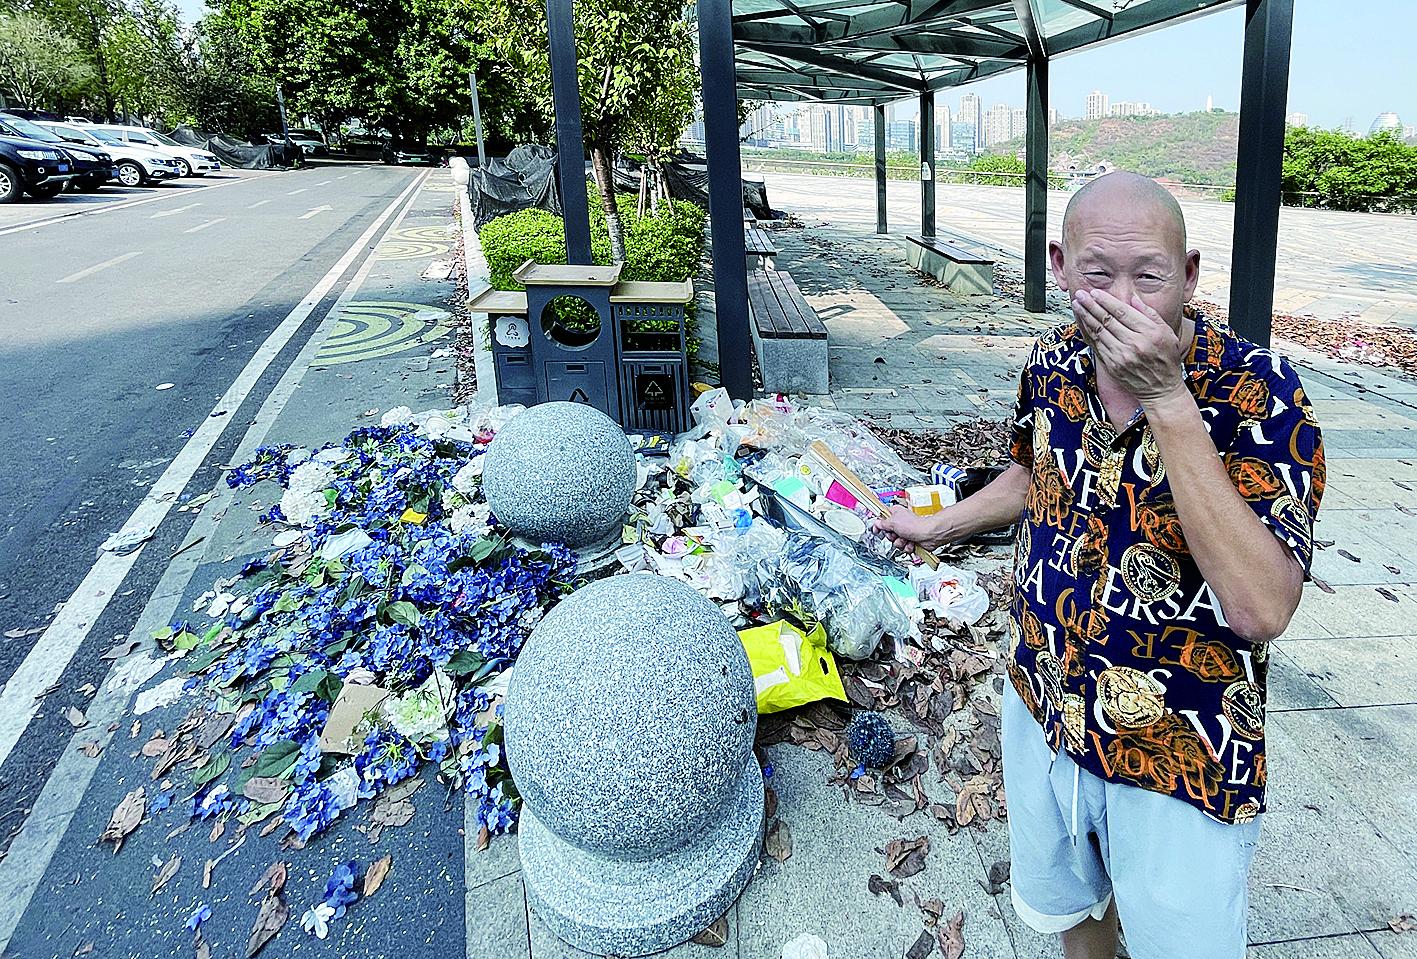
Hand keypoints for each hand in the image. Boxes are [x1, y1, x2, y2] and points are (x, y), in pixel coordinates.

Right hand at [874, 504, 950, 550]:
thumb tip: (876, 523)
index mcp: (896, 514)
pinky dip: (907, 547)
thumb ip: (882, 524)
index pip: (882, 518)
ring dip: (900, 543)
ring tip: (906, 539)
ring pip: (895, 542)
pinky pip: (903, 547)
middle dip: (892, 537)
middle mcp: (900, 523)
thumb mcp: (893, 522)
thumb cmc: (915, 526)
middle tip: (896, 534)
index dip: (879, 525)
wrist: (929, 535)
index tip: (876, 530)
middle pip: (888, 533)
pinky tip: (912, 543)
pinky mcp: (911, 541)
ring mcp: (906, 532)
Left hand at [1072, 289, 1186, 404]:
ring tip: (1077, 305)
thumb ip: (1150, 314)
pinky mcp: (1113, 366)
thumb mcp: (1167, 333)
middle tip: (1080, 294)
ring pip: (1099, 332)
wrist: (1161, 389)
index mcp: (1150, 333)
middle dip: (1091, 305)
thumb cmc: (1166, 358)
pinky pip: (1097, 345)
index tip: (1095, 292)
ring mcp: (1122, 356)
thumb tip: (1133, 298)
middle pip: (1108, 320)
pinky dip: (1088, 332)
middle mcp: (1135, 344)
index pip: (1123, 312)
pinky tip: (1082, 323)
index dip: (1106, 301)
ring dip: (1086, 317)